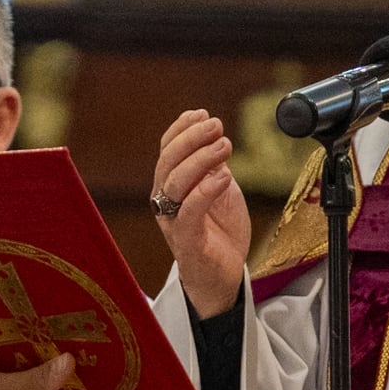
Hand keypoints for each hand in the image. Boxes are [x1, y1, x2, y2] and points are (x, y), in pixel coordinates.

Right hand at [151, 108, 249, 318]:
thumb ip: (214, 166)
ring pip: (175, 183)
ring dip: (200, 159)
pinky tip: (223, 177)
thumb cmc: (220, 232)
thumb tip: (213, 137)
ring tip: (224, 145)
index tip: (202, 113)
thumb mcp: (220, 189)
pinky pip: (189, 213)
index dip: (181, 129)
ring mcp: (172, 221)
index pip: (167, 150)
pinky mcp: (186, 241)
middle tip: (216, 125)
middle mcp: (165, 200)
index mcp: (170, 185)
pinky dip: (204, 191)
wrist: (223, 276)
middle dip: (191, 138)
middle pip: (168, 162)